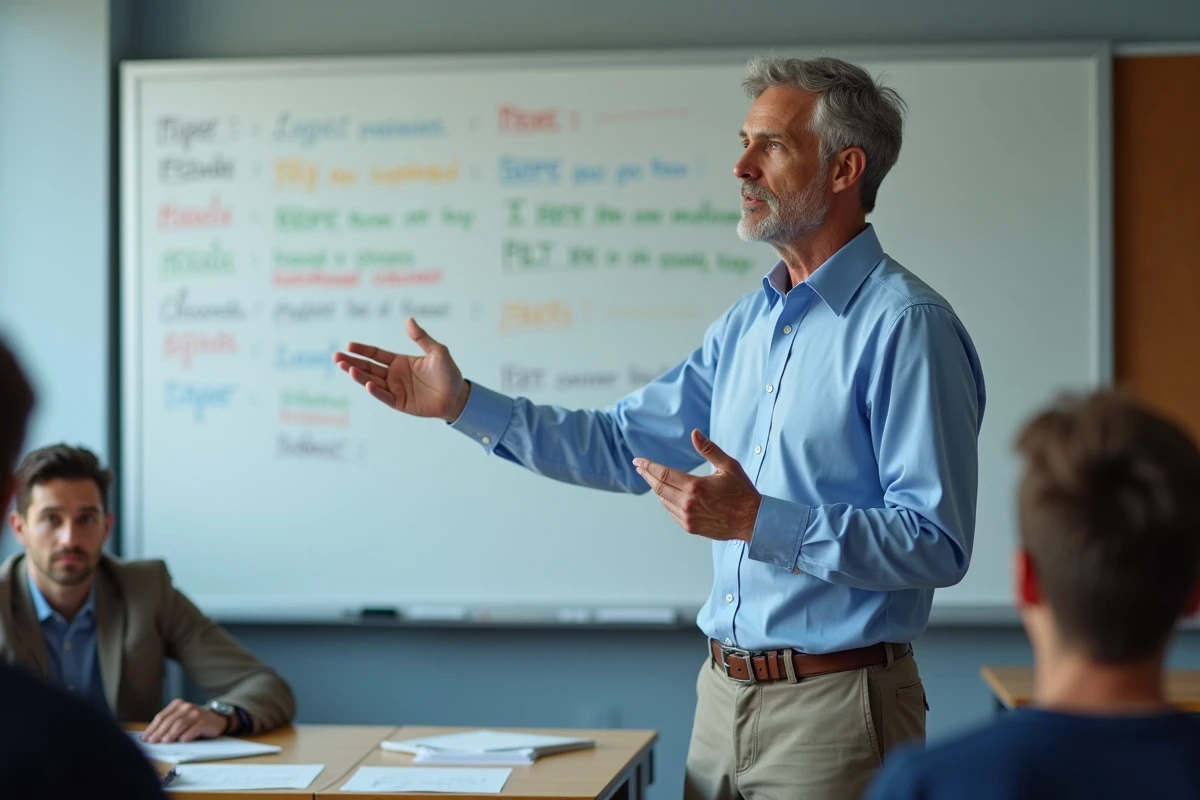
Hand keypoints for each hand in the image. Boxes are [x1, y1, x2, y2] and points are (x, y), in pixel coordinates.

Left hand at [140, 699, 229, 742]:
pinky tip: (182, 741)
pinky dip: (187, 735)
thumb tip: (150, 736)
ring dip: (171, 734)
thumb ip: (168, 724)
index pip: (161, 716)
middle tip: (153, 741)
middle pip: (170, 720)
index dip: (152, 728)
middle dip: (159, 732)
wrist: (217, 720)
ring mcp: (196, 713)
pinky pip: (194, 728)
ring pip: (180, 724)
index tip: (145, 738)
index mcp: (178, 705)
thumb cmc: (194, 722)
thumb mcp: (180, 719)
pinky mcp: (204, 721)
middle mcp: (186, 707)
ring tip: (165, 741)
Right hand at [333, 317, 468, 420]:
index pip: (376, 354)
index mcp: (400, 362)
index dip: (362, 350)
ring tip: (346, 367)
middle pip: (368, 367)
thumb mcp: (437, 351)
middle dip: (352, 361)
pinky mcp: (399, 403)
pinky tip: (367, 383)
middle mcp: (394, 375)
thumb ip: (422, 338)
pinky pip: (384, 396)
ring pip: (371, 381)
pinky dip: (375, 391)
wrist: (457, 396)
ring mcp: (395, 389)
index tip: (349, 345)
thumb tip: (408, 320)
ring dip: (358, 375)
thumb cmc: (449, 373)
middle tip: (336, 357)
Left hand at [633, 430, 761, 542]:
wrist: (752, 521)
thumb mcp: (728, 466)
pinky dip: (667, 502)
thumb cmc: (742, 493)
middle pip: (658, 487)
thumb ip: (709, 449)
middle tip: (639, 467)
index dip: (648, 466)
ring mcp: (688, 517)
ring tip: (654, 479)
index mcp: (695, 486)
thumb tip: (695, 433)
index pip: (663, 474)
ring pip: (663, 501)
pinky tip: (668, 496)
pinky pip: (671, 512)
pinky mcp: (690, 527)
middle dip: (646, 476)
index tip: (638, 461)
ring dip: (657, 489)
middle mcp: (688, 503)